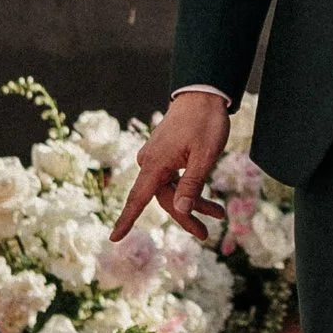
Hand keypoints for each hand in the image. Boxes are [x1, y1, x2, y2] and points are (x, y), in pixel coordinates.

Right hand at [111, 92, 230, 242]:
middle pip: (163, 198)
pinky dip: (189, 189)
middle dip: (185, 215)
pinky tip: (207, 200)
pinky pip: (173, 179)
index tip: (114, 238)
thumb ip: (192, 184)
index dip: (126, 220)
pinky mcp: (164, 155)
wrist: (203, 93)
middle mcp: (150, 161)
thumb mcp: (205, 155)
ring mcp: (156, 157)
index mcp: (156, 163)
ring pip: (171, 190)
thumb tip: (181, 210)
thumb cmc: (205, 122)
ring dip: (193, 202)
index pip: (138, 198)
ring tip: (219, 213)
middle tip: (205, 234)